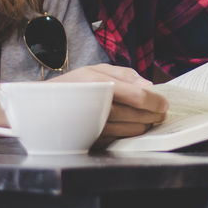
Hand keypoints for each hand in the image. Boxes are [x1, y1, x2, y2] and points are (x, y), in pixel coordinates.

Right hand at [49, 64, 168, 138]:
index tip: (164, 103)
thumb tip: (149, 85)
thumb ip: (125, 74)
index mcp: (101, 85)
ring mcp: (95, 125)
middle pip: (139, 114)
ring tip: (150, 119)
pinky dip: (131, 132)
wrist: (43, 106)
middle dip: (155, 114)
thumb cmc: (74, 84)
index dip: (156, 101)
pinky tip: (134, 126)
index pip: (139, 96)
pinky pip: (120, 138)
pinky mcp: (93, 138)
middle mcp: (98, 106)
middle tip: (162, 112)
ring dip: (145, 125)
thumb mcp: (96, 69)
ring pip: (132, 129)